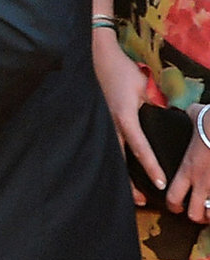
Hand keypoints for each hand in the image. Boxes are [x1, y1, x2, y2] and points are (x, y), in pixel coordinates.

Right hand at [91, 29, 163, 205]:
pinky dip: (114, 161)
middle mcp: (111, 126)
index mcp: (125, 118)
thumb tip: (164, 119)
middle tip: (140, 200)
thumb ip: (152, 106)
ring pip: (112, 157)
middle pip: (121, 161)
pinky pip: (108, 146)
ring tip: (129, 192)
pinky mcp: (98, 123)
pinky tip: (117, 170)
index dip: (151, 166)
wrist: (96, 59)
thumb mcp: (143, 87)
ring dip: (120, 175)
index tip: (159, 183)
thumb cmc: (122, 70)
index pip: (140, 148)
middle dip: (130, 182)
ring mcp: (102, 126)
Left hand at [165, 104, 209, 222]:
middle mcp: (203, 182)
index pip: (172, 198)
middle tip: (199, 209)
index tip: (177, 205)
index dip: (173, 205)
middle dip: (196, 215)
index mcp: (189, 169)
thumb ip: (190, 115)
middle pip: (194, 214)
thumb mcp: (197, 115)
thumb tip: (189, 109)